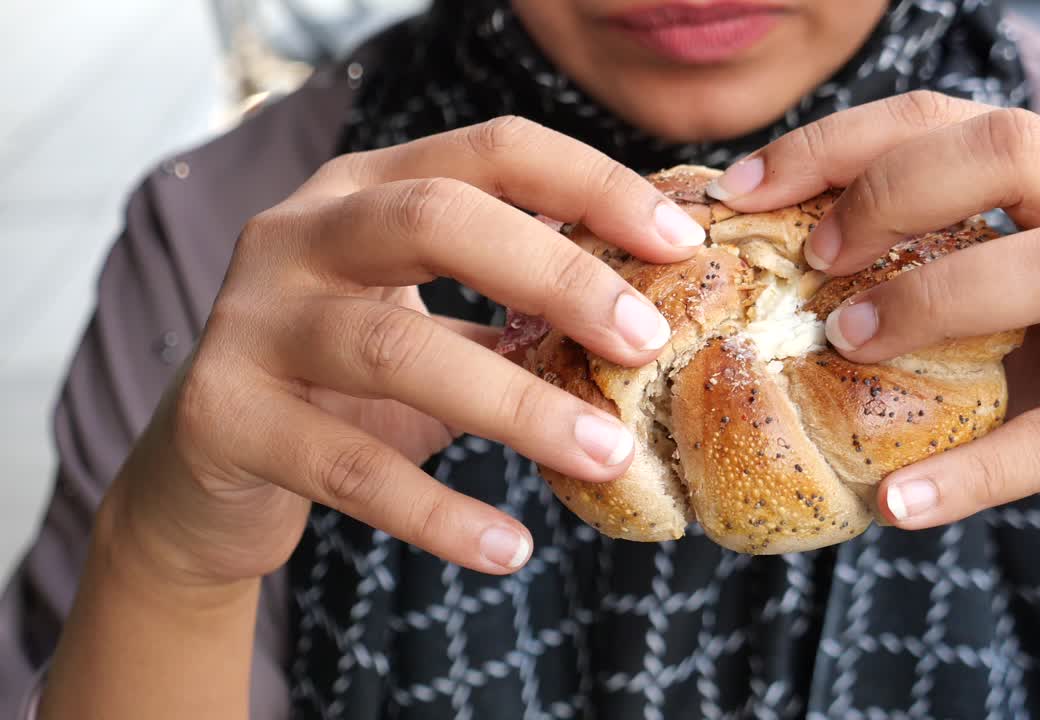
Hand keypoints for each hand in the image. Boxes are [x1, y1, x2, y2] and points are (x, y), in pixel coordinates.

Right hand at [109, 116, 708, 585]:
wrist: (202, 471)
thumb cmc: (345, 386)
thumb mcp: (427, 322)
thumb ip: (511, 306)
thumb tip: (653, 311)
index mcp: (362, 190)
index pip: (490, 152)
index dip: (591, 184)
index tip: (680, 242)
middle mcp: (296, 233)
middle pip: (436, 219)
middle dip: (557, 276)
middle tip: (648, 343)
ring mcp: (249, 320)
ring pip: (394, 347)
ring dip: (516, 406)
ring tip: (607, 455)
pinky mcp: (223, 415)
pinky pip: (347, 468)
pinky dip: (438, 512)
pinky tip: (508, 547)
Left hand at [706, 91, 1039, 568]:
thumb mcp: (1007, 289)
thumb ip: (926, 260)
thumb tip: (773, 271)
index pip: (945, 118)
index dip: (838, 143)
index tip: (744, 188)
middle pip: (1010, 149)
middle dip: (891, 191)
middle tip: (816, 256)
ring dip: (933, 298)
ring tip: (846, 341)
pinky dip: (976, 470)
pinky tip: (900, 502)